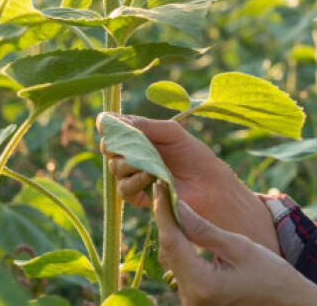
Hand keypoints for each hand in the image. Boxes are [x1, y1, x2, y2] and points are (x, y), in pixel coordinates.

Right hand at [98, 113, 223, 211]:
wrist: (209, 181)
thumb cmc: (193, 154)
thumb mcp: (171, 132)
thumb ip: (144, 125)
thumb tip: (114, 119)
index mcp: (138, 136)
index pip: (113, 129)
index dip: (108, 126)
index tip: (108, 124)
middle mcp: (131, 155)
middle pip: (109, 148)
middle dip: (118, 144)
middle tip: (132, 143)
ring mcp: (133, 176)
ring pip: (115, 168)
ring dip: (129, 163)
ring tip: (149, 162)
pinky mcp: (138, 196)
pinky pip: (124, 189)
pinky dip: (135, 181)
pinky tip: (150, 176)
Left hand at [154, 182, 316, 305]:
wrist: (285, 301)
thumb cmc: (270, 273)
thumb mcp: (240, 246)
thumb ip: (205, 229)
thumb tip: (178, 207)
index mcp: (202, 283)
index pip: (173, 241)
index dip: (163, 211)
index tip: (159, 186)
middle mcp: (190, 297)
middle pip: (168, 251)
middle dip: (165, 220)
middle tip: (163, 190)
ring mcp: (191, 301)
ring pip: (172, 259)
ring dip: (172, 233)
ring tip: (171, 204)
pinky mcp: (195, 299)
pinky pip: (181, 268)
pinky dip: (180, 247)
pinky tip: (183, 229)